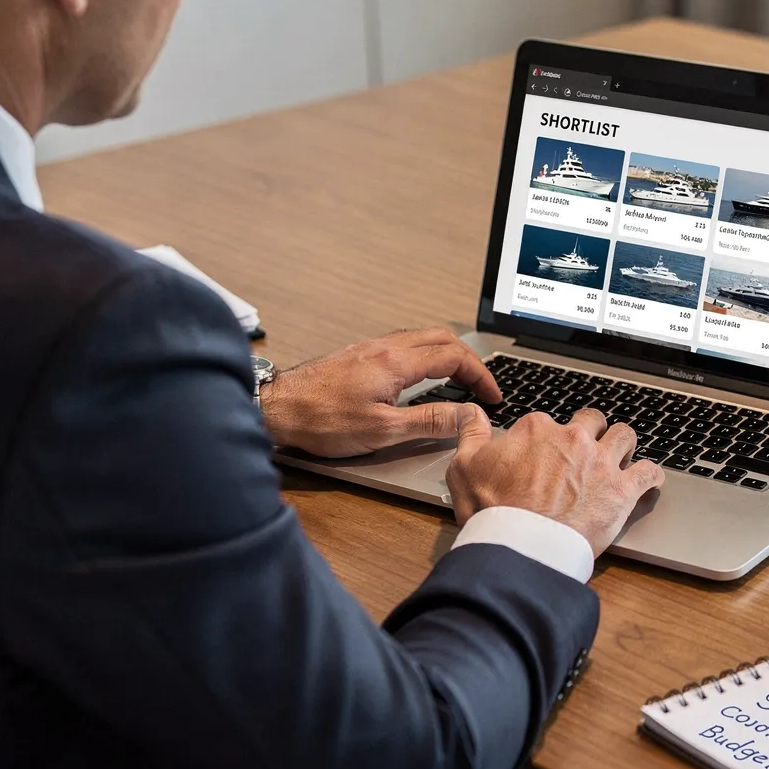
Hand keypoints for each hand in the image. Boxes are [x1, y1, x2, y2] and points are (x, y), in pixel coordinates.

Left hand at [259, 328, 500, 457]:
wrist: (275, 408)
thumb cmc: (320, 420)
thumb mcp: (382, 430)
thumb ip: (429, 421)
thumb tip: (466, 415)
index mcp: (396, 362)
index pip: (454, 357)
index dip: (480, 375)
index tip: (492, 395)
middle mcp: (384, 347)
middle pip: (442, 338)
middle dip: (469, 360)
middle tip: (481, 385)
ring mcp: (369, 348)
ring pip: (421, 338)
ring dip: (446, 355)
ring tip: (457, 380)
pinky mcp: (357, 355)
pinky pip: (402, 344)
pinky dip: (424, 356)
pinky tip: (419, 377)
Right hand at [447, 407, 665, 554]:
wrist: (522, 546)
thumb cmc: (492, 511)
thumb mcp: (464, 467)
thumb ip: (470, 435)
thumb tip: (472, 414)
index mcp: (537, 430)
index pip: (548, 422)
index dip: (547, 439)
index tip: (545, 455)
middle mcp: (573, 439)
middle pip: (592, 421)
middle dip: (591, 433)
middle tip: (585, 452)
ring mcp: (601, 463)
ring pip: (625, 436)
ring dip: (623, 445)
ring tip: (620, 457)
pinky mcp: (622, 490)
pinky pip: (650, 472)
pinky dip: (651, 476)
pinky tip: (649, 480)